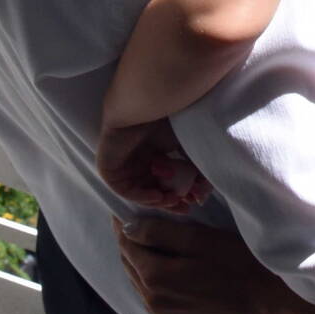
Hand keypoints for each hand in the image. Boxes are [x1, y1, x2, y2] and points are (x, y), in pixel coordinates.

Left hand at [96, 118, 210, 210]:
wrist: (145, 105)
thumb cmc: (168, 120)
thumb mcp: (189, 147)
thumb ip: (196, 168)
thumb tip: (205, 191)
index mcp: (154, 153)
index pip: (165, 179)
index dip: (180, 192)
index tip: (195, 201)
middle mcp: (138, 159)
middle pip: (153, 188)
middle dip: (170, 201)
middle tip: (185, 208)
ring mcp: (123, 164)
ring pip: (140, 191)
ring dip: (158, 200)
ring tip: (173, 200)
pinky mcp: (109, 167)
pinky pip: (124, 189)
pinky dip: (141, 195)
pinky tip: (158, 196)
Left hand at [113, 215, 288, 313]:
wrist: (270, 303)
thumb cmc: (239, 263)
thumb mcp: (199, 238)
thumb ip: (159, 232)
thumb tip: (128, 227)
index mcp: (154, 277)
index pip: (127, 245)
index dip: (124, 224)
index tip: (124, 209)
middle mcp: (154, 302)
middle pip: (131, 266)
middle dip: (132, 243)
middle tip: (139, 223)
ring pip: (143, 285)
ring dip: (143, 264)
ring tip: (154, 245)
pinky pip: (158, 301)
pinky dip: (156, 284)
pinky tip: (170, 273)